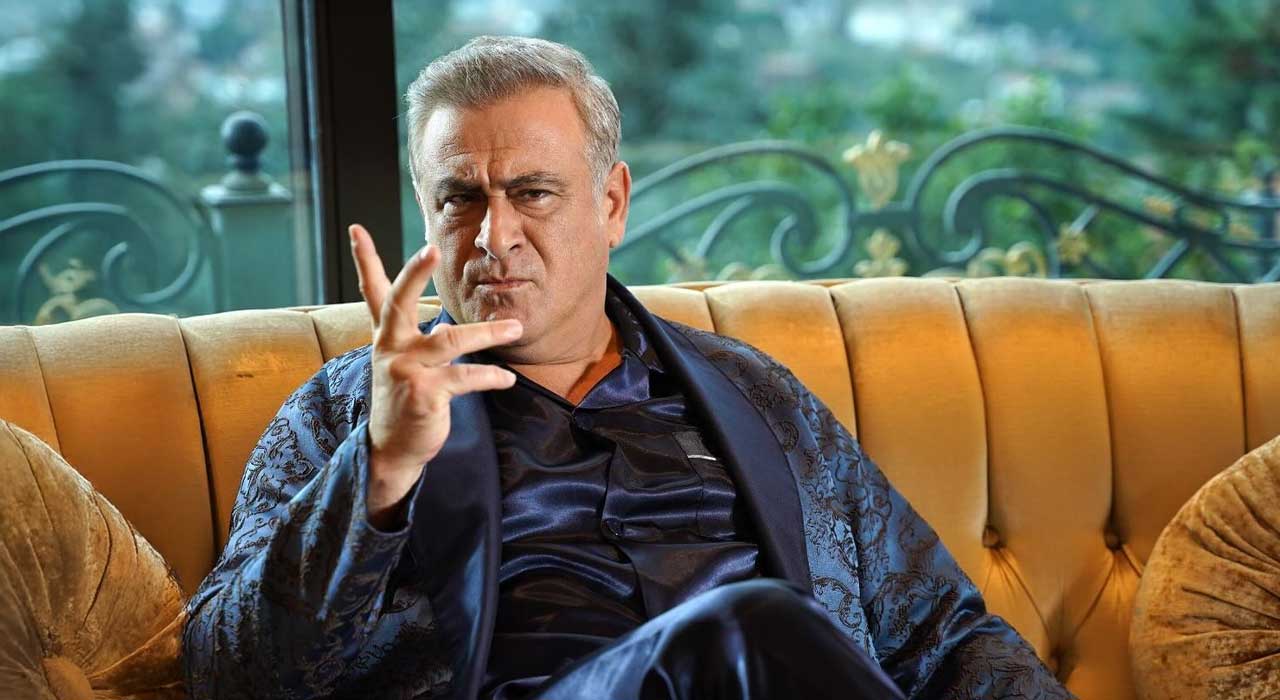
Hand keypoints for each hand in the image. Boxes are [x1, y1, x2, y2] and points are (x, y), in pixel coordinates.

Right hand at [348, 224, 520, 527]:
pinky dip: (490, 377)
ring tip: (515, 329)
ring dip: (487, 332)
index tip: (357, 228)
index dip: (365, 259)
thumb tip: (444, 321)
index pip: (373, 291)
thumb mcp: (403, 363)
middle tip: (429, 249)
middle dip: (414, 273)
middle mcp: (391, 347)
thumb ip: (418, 337)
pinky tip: (508, 378)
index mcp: (386, 336)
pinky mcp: (425, 393)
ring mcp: (406, 370)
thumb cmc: (406, 399)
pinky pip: (465, 378)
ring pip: (450, 340)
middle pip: (398, 301)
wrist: (394, 449)